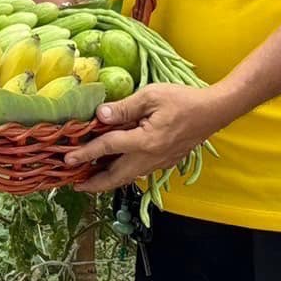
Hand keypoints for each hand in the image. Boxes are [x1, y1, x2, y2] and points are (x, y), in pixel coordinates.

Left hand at [64, 83, 227, 191]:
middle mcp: (150, 157)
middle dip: (94, 183)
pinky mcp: (164, 161)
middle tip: (74, 185)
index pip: (108, 148)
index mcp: (145, 141)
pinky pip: (138, 172)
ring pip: (127, 177)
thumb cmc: (183, 99)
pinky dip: (122, 173)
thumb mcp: (150, 96)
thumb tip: (100, 115)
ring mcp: (159, 162)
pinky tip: (113, 167)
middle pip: (116, 177)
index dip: (85, 153)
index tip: (67, 159)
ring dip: (107, 180)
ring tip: (88, 179)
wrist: (213, 112)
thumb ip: (123, 107)